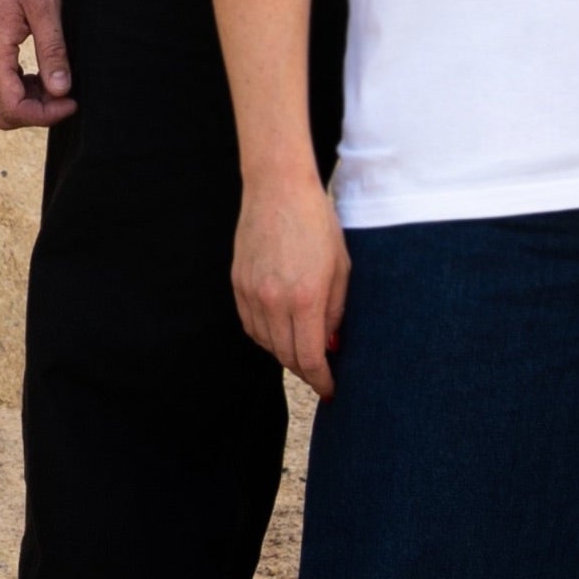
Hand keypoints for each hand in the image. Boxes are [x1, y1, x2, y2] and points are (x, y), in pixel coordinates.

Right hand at [0, 0, 74, 129]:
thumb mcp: (45, 7)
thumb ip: (52, 52)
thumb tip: (61, 91)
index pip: (12, 108)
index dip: (45, 114)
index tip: (73, 101)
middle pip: (2, 112)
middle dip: (37, 112)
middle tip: (68, 95)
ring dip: (29, 100)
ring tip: (59, 80)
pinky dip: (20, 85)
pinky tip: (43, 69)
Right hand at [234, 165, 350, 397]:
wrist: (278, 188)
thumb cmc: (317, 222)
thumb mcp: (341, 267)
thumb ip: (336, 311)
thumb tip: (331, 345)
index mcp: (306, 297)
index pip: (310, 357)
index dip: (322, 380)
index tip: (330, 390)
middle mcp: (275, 300)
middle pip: (287, 356)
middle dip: (306, 370)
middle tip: (320, 373)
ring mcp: (252, 293)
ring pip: (266, 344)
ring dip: (285, 354)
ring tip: (302, 351)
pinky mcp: (238, 284)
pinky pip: (250, 325)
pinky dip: (265, 336)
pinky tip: (279, 332)